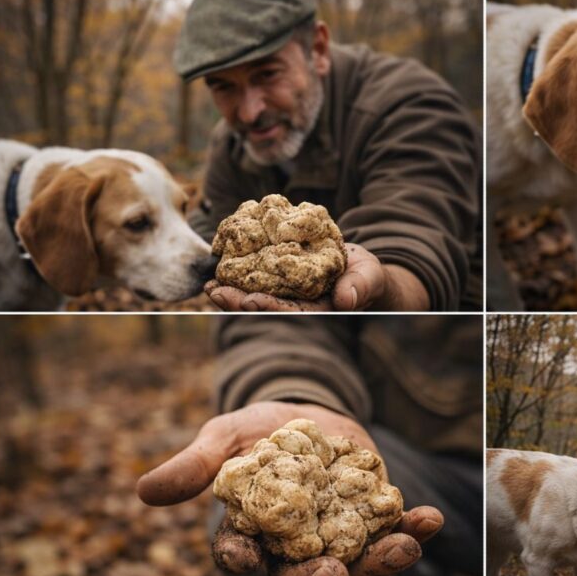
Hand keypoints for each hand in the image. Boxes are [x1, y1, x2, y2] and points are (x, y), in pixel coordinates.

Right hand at [136, 401, 443, 575]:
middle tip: (334, 575)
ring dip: (381, 561)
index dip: (243, 559)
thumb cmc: (258, 430)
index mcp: (250, 534)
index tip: (251, 559)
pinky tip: (430, 519)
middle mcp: (295, 548)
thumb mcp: (226, 438)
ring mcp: (338, 537)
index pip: (240, 556)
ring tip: (404, 547)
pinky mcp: (372, 520)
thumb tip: (144, 491)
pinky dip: (413, 529)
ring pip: (356, 563)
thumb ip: (196, 466)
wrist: (310, 414)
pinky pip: (393, 531)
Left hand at [205, 244, 428, 310]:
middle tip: (215, 293)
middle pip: (264, 305)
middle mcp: (296, 303)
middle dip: (238, 301)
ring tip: (207, 285)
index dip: (269, 307)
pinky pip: (254, 275)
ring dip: (230, 290)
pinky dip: (236, 272)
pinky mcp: (277, 276)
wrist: (357, 264)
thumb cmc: (366, 274)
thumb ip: (361, 286)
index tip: (250, 301)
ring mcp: (285, 292)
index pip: (290, 311)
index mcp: (316, 309)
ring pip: (253, 293)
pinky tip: (215, 268)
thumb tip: (346, 301)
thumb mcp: (369, 276)